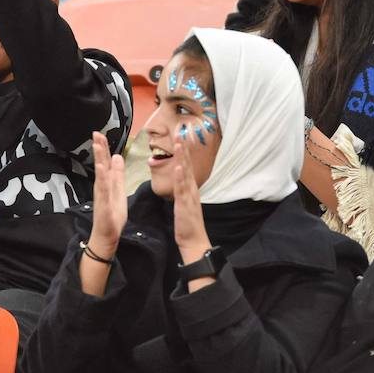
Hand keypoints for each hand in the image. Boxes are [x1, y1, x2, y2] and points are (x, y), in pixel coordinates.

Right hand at [86, 131, 125, 255]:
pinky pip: (103, 189)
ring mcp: (102, 194)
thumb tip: (117, 156)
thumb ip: (118, 174)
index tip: (100, 133)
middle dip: (99, 148)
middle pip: (101, 164)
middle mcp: (102, 186)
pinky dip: (102, 178)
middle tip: (96, 133)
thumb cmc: (112, 213)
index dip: (103, 147)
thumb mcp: (119, 189)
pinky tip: (101, 169)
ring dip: (99, 159)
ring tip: (97, 145)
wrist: (108, 234)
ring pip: (101, 174)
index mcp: (107, 182)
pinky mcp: (103, 204)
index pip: (105, 161)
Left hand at [171, 128, 211, 263]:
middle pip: (188, 164)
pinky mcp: (185, 204)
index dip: (184, 151)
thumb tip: (179, 179)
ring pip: (186, 173)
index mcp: (190, 188)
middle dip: (184, 148)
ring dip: (183, 158)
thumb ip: (182, 190)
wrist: (194, 240)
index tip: (181, 136)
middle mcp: (191, 189)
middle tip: (181, 132)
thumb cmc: (187, 223)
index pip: (187, 165)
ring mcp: (189, 196)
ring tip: (180, 144)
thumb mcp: (184, 203)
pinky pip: (182, 189)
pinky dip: (181, 178)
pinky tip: (179, 168)